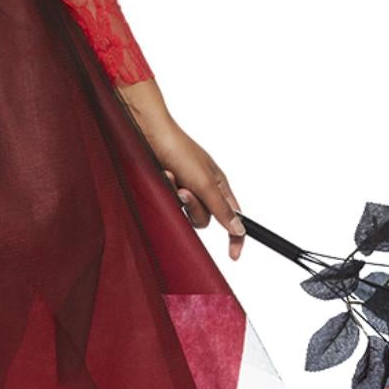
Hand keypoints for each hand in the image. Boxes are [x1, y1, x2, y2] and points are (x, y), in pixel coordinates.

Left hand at [116, 80, 247, 261]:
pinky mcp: (169, 188)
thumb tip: (239, 229)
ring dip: (177, 197)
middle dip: (193, 208)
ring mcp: (186, 188)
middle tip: (183, 192)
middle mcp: (205, 188)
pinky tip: (161, 175)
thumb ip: (221, 208)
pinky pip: (170, 203)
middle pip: (205, 218)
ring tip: (169, 178)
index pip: (233, 216)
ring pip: (186, 212)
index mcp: (220, 184)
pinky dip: (166, 190)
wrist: (148, 133)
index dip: (235, 236)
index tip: (234, 256)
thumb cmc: (179, 150)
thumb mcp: (204, 182)